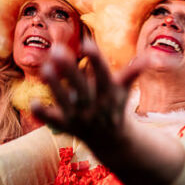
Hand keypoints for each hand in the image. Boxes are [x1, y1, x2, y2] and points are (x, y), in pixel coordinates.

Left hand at [30, 40, 145, 149]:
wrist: (112, 141)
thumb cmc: (116, 106)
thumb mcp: (124, 90)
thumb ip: (133, 72)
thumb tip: (151, 58)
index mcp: (109, 93)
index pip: (103, 73)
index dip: (95, 59)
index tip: (86, 43)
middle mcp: (94, 106)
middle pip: (81, 87)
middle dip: (69, 69)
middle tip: (56, 49)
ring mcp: (80, 118)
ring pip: (65, 102)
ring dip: (55, 86)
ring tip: (44, 68)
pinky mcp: (68, 126)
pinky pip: (54, 121)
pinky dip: (44, 114)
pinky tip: (32, 103)